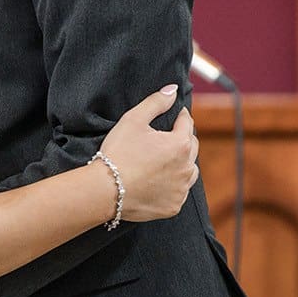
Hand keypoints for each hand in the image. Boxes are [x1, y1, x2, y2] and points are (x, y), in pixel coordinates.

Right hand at [99, 85, 198, 222]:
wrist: (105, 190)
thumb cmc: (118, 153)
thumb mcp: (133, 120)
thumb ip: (156, 102)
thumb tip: (173, 90)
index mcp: (180, 144)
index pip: (186, 123)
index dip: (178, 116)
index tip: (173, 115)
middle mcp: (187, 167)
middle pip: (192, 146)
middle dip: (181, 138)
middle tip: (164, 137)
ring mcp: (181, 189)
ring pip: (189, 170)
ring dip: (181, 163)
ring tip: (163, 160)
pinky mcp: (173, 206)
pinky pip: (179, 191)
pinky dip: (173, 185)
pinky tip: (158, 181)